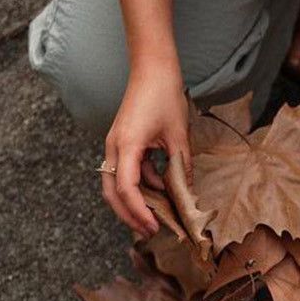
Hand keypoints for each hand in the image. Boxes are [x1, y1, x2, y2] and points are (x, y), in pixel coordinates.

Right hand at [101, 59, 192, 236]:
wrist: (152, 69)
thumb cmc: (164, 95)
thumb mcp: (178, 134)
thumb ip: (181, 165)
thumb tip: (187, 193)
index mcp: (127, 145)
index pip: (126, 188)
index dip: (139, 211)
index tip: (154, 226)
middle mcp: (114, 148)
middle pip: (112, 193)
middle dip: (129, 215)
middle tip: (150, 231)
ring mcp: (115, 145)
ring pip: (117, 184)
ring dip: (135, 201)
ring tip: (157, 217)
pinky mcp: (121, 143)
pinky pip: (126, 171)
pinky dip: (141, 184)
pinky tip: (161, 191)